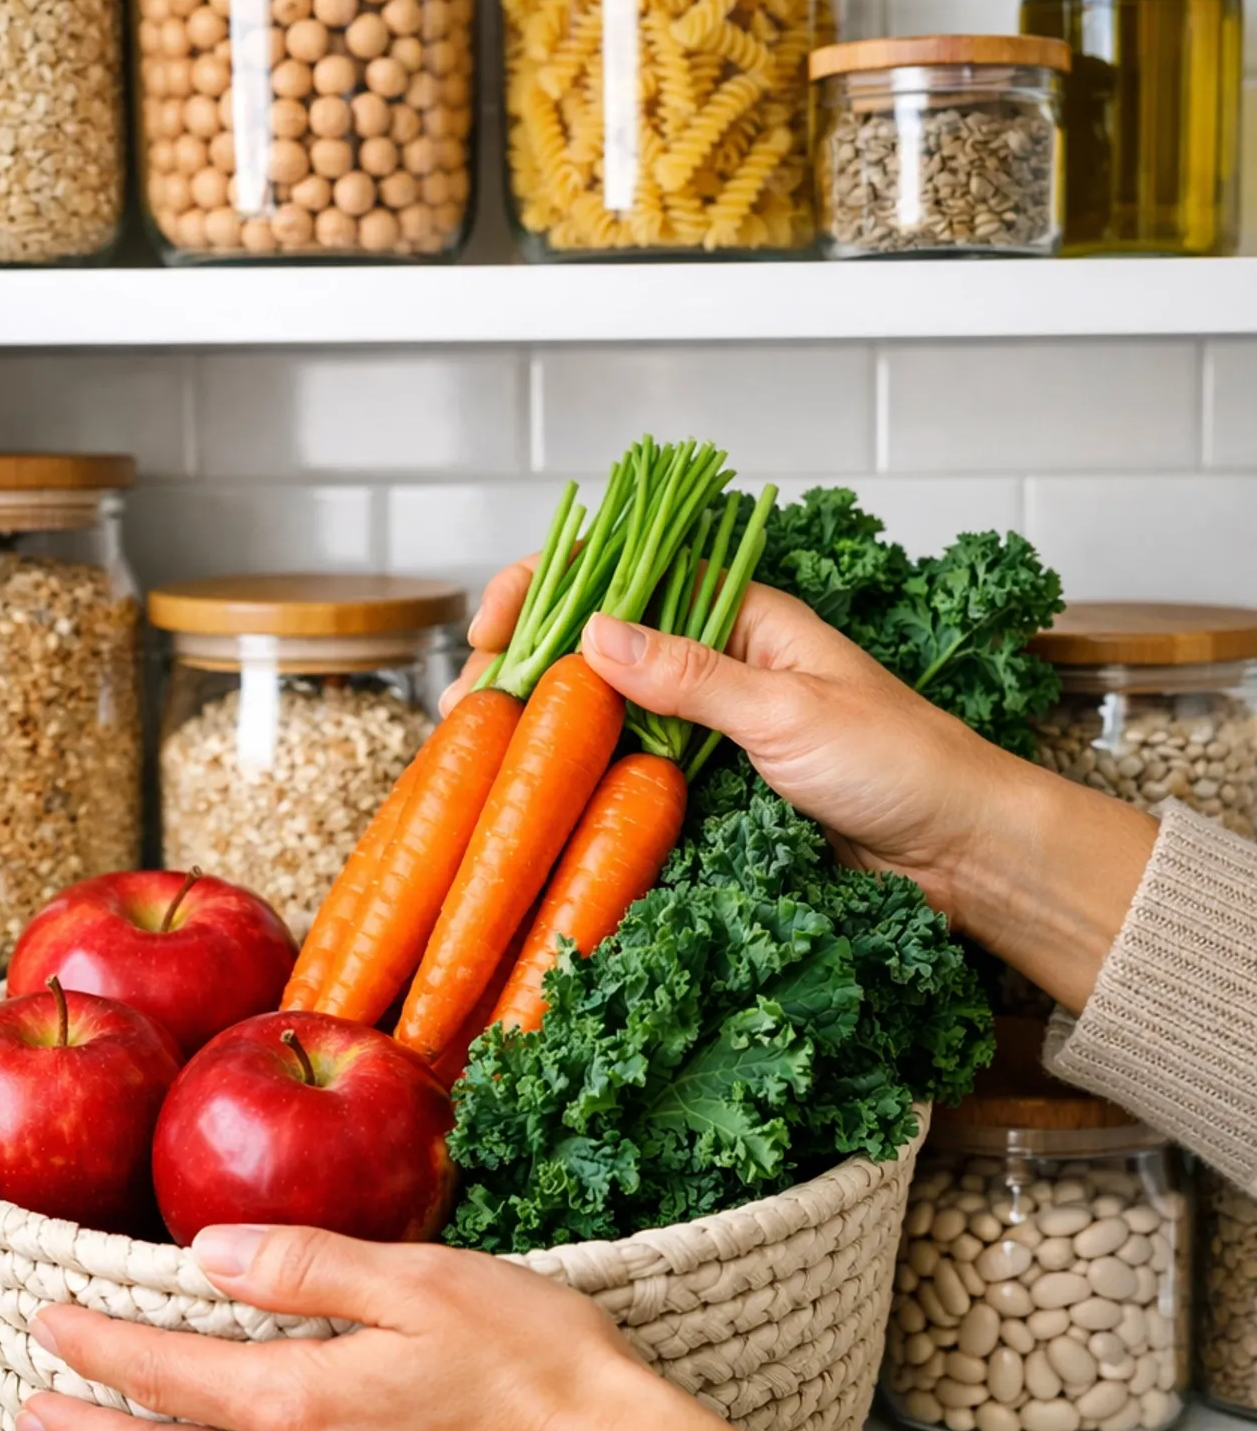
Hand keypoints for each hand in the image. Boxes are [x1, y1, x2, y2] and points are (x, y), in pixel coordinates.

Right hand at [449, 564, 1156, 1014]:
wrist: (961, 856)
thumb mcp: (789, 713)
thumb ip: (690, 675)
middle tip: (469, 710)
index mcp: (741, 617)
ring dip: (542, 730)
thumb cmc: (903, 764)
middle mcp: (717, 665)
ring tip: (478, 758)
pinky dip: (581, 786)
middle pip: (599, 646)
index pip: (625, 573)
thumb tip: (592, 631)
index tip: (492, 627)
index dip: (548, 586)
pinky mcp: (709, 796)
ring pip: (605, 715)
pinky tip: (534, 802)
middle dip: (525, 666)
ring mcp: (709, 733)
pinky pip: (630, 780)